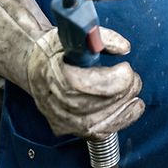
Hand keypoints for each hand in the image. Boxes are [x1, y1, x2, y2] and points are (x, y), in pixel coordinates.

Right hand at [26, 26, 144, 139]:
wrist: (34, 67)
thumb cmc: (54, 50)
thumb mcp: (73, 34)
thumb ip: (101, 37)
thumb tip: (123, 47)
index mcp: (54, 75)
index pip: (85, 86)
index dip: (111, 79)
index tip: (125, 67)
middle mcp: (54, 102)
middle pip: (95, 104)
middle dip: (122, 90)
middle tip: (133, 77)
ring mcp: (61, 119)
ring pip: (99, 122)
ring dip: (124, 106)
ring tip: (134, 90)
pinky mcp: (68, 128)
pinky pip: (97, 133)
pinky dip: (120, 120)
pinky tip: (133, 107)